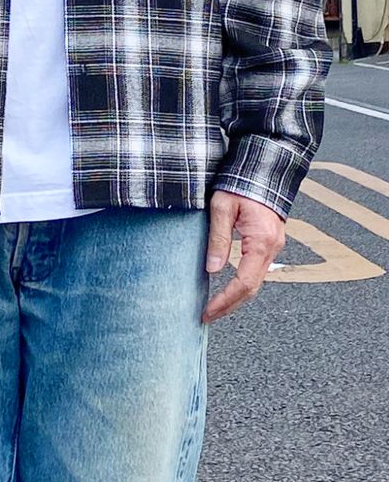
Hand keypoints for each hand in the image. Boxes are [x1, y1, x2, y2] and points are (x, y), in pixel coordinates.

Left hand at [202, 191, 285, 323]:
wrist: (264, 167)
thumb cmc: (241, 182)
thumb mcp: (222, 207)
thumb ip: (218, 238)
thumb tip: (213, 269)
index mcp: (261, 241)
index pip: (244, 283)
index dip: (225, 301)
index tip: (207, 312)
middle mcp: (272, 247)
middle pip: (252, 289)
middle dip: (230, 305)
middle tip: (207, 315)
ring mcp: (273, 245)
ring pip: (256, 280)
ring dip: (236, 296)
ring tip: (214, 305)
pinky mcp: (269, 241)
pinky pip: (256, 269)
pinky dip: (242, 283)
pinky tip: (227, 286)